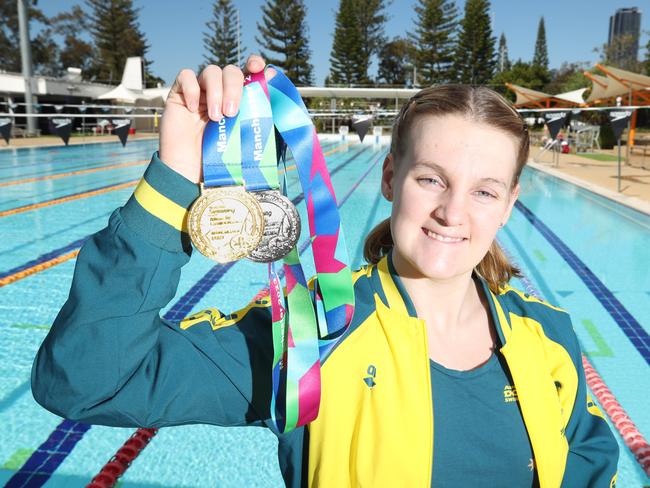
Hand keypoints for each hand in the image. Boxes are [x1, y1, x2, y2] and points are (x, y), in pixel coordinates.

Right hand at [158, 55, 268, 182]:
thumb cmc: (218, 158)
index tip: (257, 67)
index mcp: (237, 99)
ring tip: (216, 117)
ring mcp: (200, 92)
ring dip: (216, 92)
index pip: (247, 72)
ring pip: (211, 71)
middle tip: (232, 113)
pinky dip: (191, 89)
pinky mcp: (179, 94)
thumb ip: (258, 113)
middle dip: (234, 88)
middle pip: (231, 71)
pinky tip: (193, 108)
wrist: (190, 171)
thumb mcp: (243, 136)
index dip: (254, 64)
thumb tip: (274, 93)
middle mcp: (220, 92)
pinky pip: (185, 76)